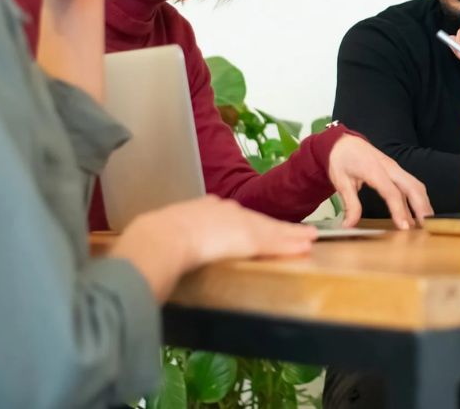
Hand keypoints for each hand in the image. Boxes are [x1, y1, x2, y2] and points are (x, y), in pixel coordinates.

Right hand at [110, 195, 316, 299]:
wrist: (159, 237)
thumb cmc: (150, 239)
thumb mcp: (158, 233)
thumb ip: (165, 240)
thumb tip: (153, 251)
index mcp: (201, 208)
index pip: (232, 217)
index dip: (247, 224)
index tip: (255, 227)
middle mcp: (223, 210)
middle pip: (256, 220)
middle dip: (277, 227)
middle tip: (297, 232)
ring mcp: (238, 223)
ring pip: (271, 229)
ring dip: (291, 235)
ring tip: (309, 237)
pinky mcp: (249, 238)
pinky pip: (275, 241)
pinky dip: (291, 243)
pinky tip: (306, 245)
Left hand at [328, 135, 433, 229]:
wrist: (344, 142)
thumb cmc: (341, 160)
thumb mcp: (340, 182)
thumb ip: (349, 204)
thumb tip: (349, 224)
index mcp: (374, 170)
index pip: (392, 192)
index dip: (400, 211)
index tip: (404, 227)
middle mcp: (389, 167)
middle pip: (412, 186)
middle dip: (421, 206)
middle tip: (425, 226)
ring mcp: (395, 168)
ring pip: (415, 185)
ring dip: (423, 203)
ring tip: (426, 222)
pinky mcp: (396, 171)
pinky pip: (411, 185)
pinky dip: (417, 199)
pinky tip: (417, 214)